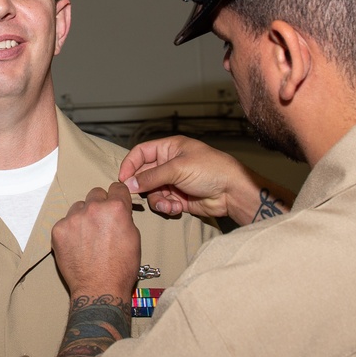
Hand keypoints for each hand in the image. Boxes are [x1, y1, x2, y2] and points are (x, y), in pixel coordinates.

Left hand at [51, 182, 139, 299]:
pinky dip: (70, 231)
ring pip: (78, 207)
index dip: (117, 197)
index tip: (115, 202)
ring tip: (88, 237)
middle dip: (100, 205)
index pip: (116, 188)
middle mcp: (93, 208)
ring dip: (83, 217)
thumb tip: (119, 211)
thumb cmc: (120, 268)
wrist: (99, 289)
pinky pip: (65, 222)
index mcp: (116, 208)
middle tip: (101, 223)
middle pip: (96, 194)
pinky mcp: (58, 230)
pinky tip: (76, 245)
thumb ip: (124, 218)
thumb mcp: (134, 238)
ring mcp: (73, 218)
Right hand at [119, 135, 292, 224]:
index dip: (130, 164)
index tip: (123, 179)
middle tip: (139, 195)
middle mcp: (169, 164)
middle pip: (144, 175)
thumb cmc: (211, 170)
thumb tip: (128, 184)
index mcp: (169, 148)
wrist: (233, 192)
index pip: (141, 153)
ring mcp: (173, 182)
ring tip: (168, 204)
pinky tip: (177, 207)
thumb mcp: (178, 168)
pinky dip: (167, 206)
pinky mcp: (178, 198)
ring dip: (157, 199)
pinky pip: (163, 203)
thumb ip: (151, 176)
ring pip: (152, 192)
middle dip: (142, 186)